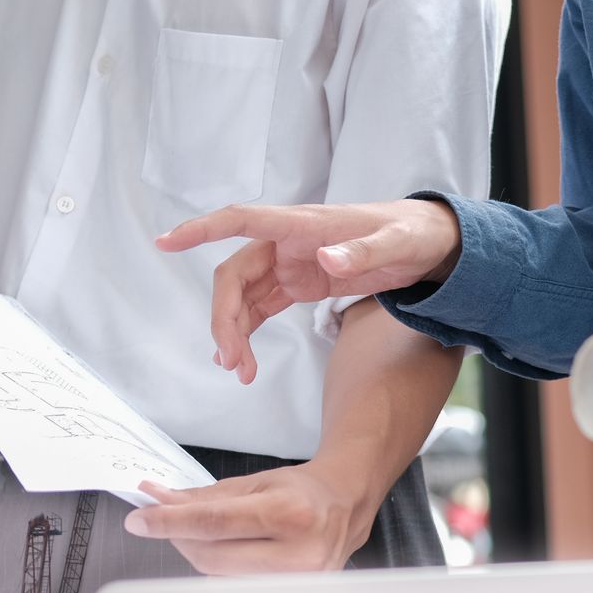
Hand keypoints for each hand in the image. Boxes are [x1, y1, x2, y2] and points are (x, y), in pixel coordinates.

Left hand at [123, 463, 380, 574]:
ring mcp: (297, 582)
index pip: (214, 524)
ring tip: (203, 533)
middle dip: (180, 537)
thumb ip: (203, 496)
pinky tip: (224, 551)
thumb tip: (158, 500)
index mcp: (289, 514)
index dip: (170, 523)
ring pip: (219, 576)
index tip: (141, 520)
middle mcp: (298, 553)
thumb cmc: (302, 493)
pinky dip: (219, 569)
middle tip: (166, 520)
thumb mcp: (254, 483)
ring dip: (198, 553)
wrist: (346, 508)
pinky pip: (236, 587)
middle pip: (211, 556)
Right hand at [156, 199, 461, 383]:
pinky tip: (241, 361)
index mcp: (302, 225)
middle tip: (233, 364)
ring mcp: (290, 264)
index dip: (201, 229)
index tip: (166, 241)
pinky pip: (260, 307)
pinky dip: (247, 332)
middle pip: (234, 275)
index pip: (241, 220)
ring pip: (244, 297)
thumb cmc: (411, 234)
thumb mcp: (395, 246)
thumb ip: (363, 253)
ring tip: (240, 373)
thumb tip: (327, 259)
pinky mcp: (299, 283)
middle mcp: (287, 242)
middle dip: (225, 319)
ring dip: (235, 333)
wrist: (427, 242)